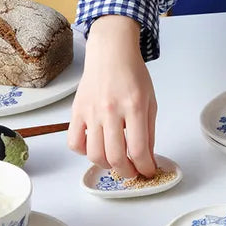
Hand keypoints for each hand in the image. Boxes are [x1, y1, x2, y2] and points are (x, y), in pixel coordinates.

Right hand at [68, 15, 158, 178]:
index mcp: (134, 106)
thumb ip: (149, 132)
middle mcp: (111, 110)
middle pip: (115, 156)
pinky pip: (74, 143)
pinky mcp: (76, 111)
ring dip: (107, 165)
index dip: (145, 167)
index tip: (147, 172)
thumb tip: (148, 159)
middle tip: (132, 172)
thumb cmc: (132, 75)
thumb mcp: (150, 101)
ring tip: (115, 161)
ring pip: (94, 154)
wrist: (111, 53)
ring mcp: (91, 111)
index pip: (139, 149)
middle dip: (127, 172)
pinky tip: (96, 147)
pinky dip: (84, 152)